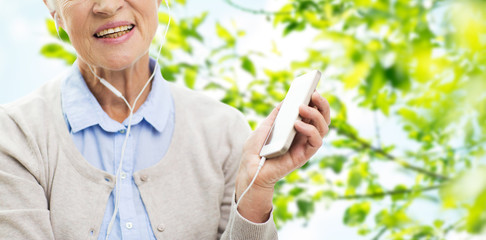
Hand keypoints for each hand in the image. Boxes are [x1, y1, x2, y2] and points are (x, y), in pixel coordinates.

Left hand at [235, 91, 330, 221]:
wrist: (249, 170)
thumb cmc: (255, 150)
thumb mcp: (265, 126)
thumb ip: (277, 114)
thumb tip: (287, 99)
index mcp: (296, 127)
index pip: (313, 112)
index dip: (316, 100)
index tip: (313, 87)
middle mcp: (304, 135)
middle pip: (322, 118)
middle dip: (322, 104)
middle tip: (314, 93)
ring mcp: (304, 145)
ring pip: (323, 128)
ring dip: (316, 115)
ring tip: (302, 107)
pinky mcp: (303, 156)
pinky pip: (316, 142)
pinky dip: (310, 131)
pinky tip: (297, 124)